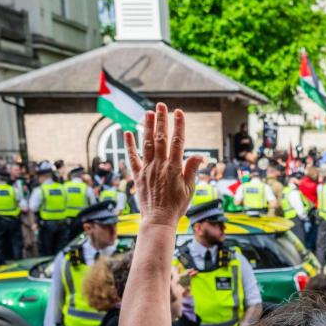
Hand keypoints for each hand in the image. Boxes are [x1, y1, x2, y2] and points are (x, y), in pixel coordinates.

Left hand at [124, 103, 203, 227]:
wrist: (159, 220)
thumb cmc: (177, 206)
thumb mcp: (190, 189)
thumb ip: (192, 170)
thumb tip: (198, 155)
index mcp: (175, 168)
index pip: (178, 142)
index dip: (179, 126)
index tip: (179, 112)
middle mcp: (160, 166)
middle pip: (160, 138)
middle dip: (161, 120)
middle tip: (161, 105)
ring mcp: (147, 169)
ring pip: (146, 144)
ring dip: (147, 127)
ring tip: (147, 113)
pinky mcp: (137, 176)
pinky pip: (132, 158)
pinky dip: (129, 145)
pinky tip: (127, 133)